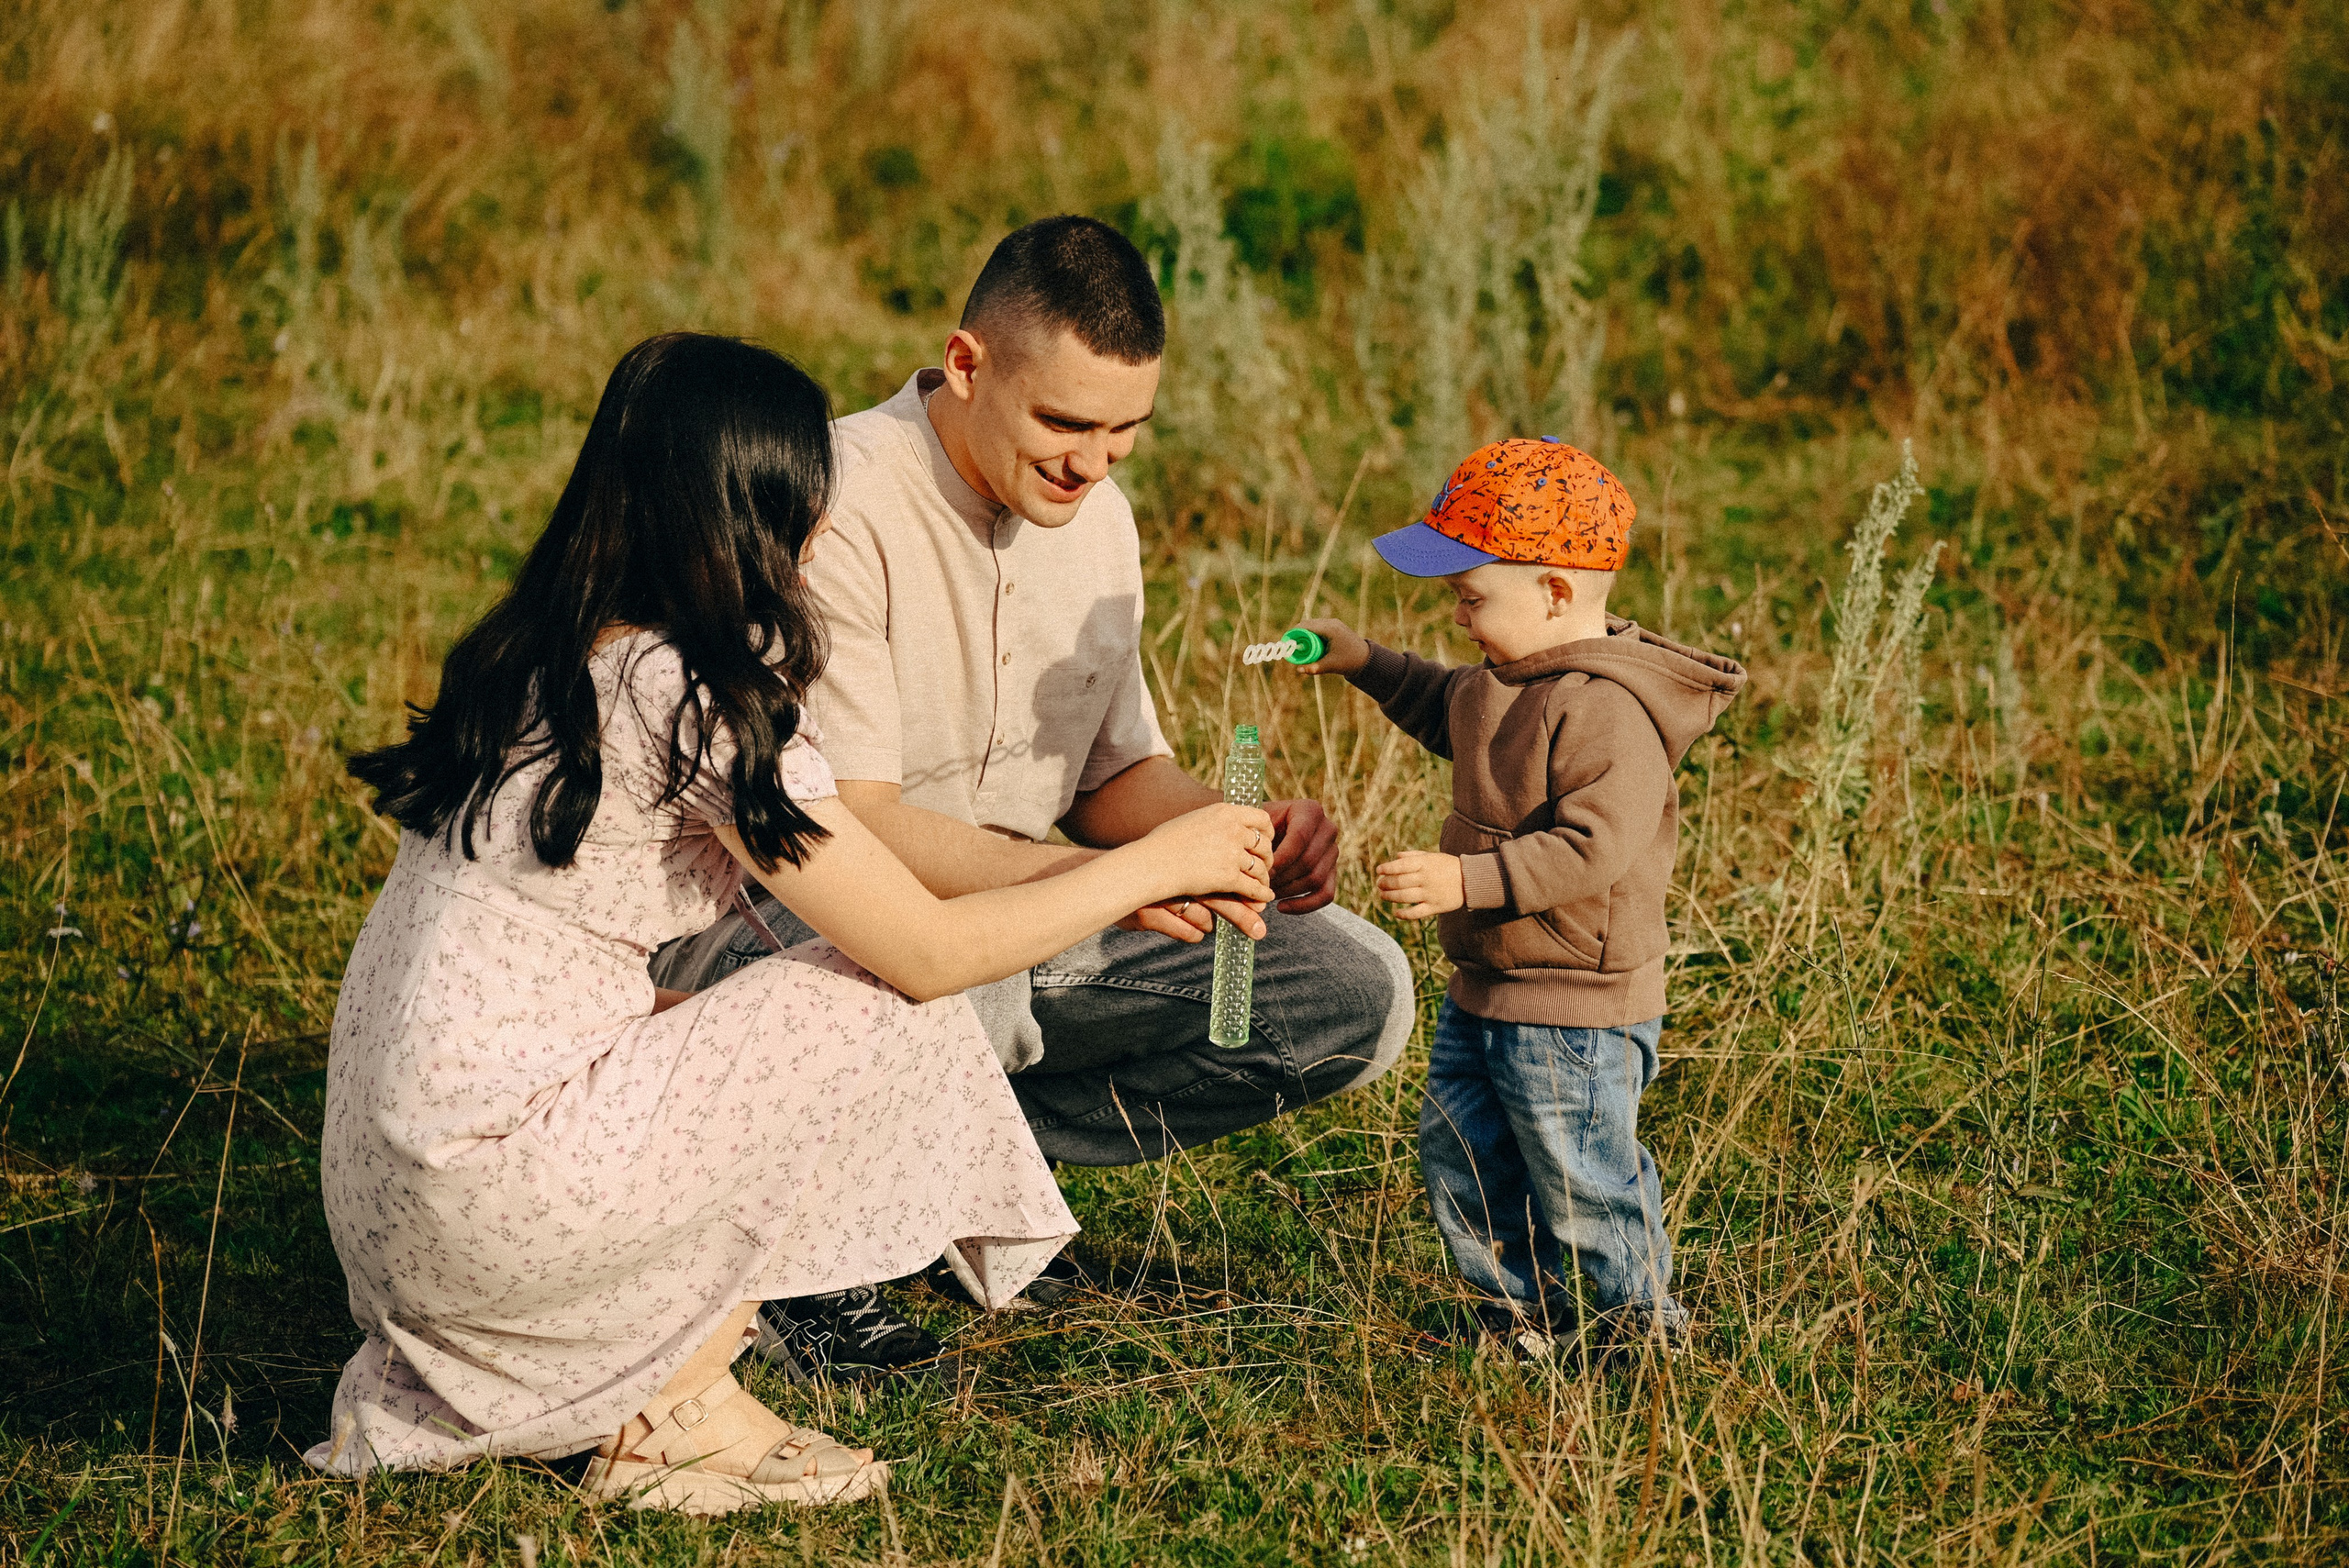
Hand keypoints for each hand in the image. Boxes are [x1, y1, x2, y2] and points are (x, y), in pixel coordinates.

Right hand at [1134, 803, 1275, 939]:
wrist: (1152, 862)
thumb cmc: (1166, 843)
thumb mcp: (1195, 820)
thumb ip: (1217, 821)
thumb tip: (1231, 825)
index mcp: (1225, 812)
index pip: (1261, 819)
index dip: (1267, 833)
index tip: (1264, 842)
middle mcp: (1232, 830)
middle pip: (1264, 845)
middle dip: (1267, 858)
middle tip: (1265, 867)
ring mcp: (1232, 854)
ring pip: (1260, 868)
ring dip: (1264, 879)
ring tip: (1263, 885)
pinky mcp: (1228, 877)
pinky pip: (1253, 887)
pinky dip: (1261, 894)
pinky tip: (1263, 899)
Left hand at [1263, 798, 1337, 912]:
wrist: (1265, 831)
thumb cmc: (1256, 827)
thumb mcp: (1256, 823)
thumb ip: (1259, 836)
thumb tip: (1262, 863)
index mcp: (1310, 810)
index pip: (1300, 838)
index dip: (1280, 858)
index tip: (1261, 872)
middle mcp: (1327, 829)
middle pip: (1308, 861)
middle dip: (1282, 877)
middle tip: (1260, 886)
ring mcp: (1333, 851)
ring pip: (1316, 879)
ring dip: (1288, 891)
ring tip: (1266, 894)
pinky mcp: (1332, 871)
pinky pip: (1325, 894)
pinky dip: (1304, 905)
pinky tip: (1281, 907)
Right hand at [1291, 618, 1370, 675]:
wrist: (1365, 659)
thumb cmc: (1348, 662)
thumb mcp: (1330, 666)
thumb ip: (1314, 668)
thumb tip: (1298, 670)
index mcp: (1330, 629)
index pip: (1306, 626)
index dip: (1294, 632)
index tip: (1286, 641)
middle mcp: (1331, 623)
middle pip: (1308, 624)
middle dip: (1298, 633)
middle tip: (1291, 645)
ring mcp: (1334, 623)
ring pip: (1313, 624)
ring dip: (1305, 633)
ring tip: (1298, 645)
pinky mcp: (1335, 626)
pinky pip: (1319, 626)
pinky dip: (1312, 633)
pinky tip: (1308, 642)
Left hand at [1377, 849, 1463, 920]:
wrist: (1471, 880)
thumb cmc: (1449, 866)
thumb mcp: (1433, 856)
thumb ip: (1414, 856)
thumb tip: (1396, 856)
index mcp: (1425, 864)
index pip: (1401, 865)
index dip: (1387, 868)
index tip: (1379, 870)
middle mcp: (1426, 878)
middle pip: (1399, 882)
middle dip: (1385, 883)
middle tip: (1380, 884)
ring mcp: (1430, 894)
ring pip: (1404, 897)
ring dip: (1390, 896)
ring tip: (1383, 895)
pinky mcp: (1435, 907)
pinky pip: (1416, 913)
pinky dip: (1404, 914)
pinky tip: (1396, 913)